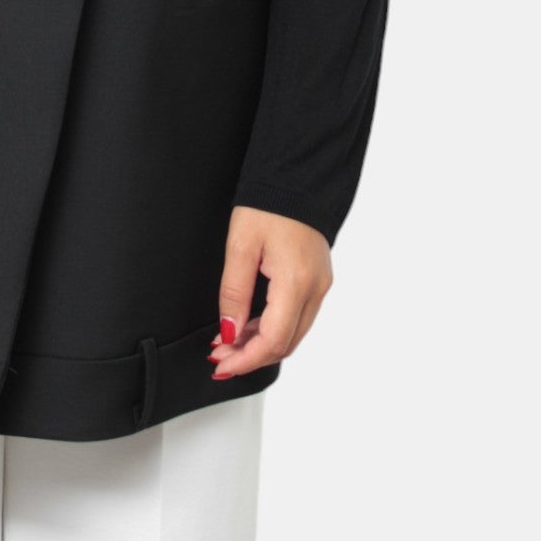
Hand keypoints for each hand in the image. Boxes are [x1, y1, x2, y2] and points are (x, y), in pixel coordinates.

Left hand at [207, 206, 332, 378]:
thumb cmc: (268, 204)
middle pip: (285, 343)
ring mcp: (321, 286)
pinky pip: (298, 316)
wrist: (297, 176)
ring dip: (262, 343)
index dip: (245, 359)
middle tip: (219, 355)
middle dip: (251, 356)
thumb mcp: (240, 245)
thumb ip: (234, 293)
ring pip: (293, 333)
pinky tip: (250, 324)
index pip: (273, 341)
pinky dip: (274, 327)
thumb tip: (229, 331)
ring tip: (229, 340)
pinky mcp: (319, 280)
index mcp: (296, 282)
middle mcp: (315, 290)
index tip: (221, 364)